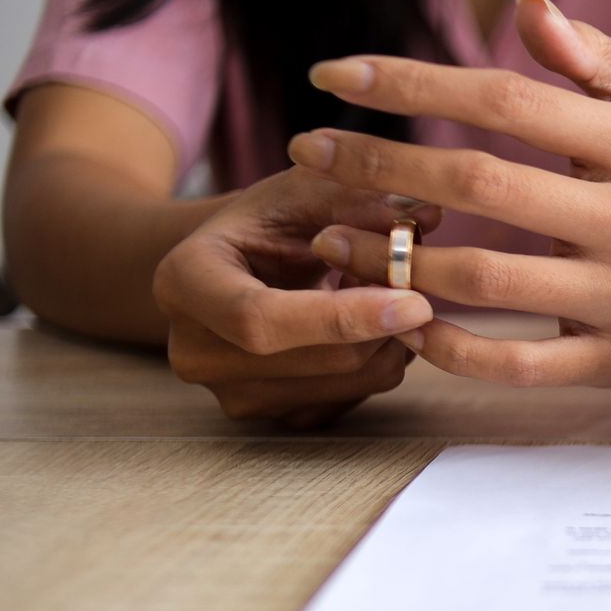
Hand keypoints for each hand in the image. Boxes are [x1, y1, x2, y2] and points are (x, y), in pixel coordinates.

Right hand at [154, 168, 438, 425]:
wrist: (233, 267)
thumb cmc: (267, 222)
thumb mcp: (301, 191)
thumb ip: (356, 200)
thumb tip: (427, 215)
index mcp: (182, 283)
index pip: (259, 320)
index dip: (342, 318)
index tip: (415, 302)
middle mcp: (195, 352)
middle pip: (316, 360)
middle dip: (383, 324)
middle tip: (416, 283)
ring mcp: (233, 395)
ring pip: (347, 383)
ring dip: (388, 341)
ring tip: (382, 294)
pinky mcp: (274, 418)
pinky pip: (353, 399)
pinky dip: (378, 361)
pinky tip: (366, 325)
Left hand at [288, 0, 610, 387]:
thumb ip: (586, 54)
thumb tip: (524, 6)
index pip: (508, 101)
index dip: (415, 84)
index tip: (335, 75)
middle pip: (483, 184)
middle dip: (383, 164)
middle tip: (310, 151)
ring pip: (486, 280)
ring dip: (394, 260)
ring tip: (331, 237)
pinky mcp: (609, 360)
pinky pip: (517, 364)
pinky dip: (450, 348)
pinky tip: (401, 320)